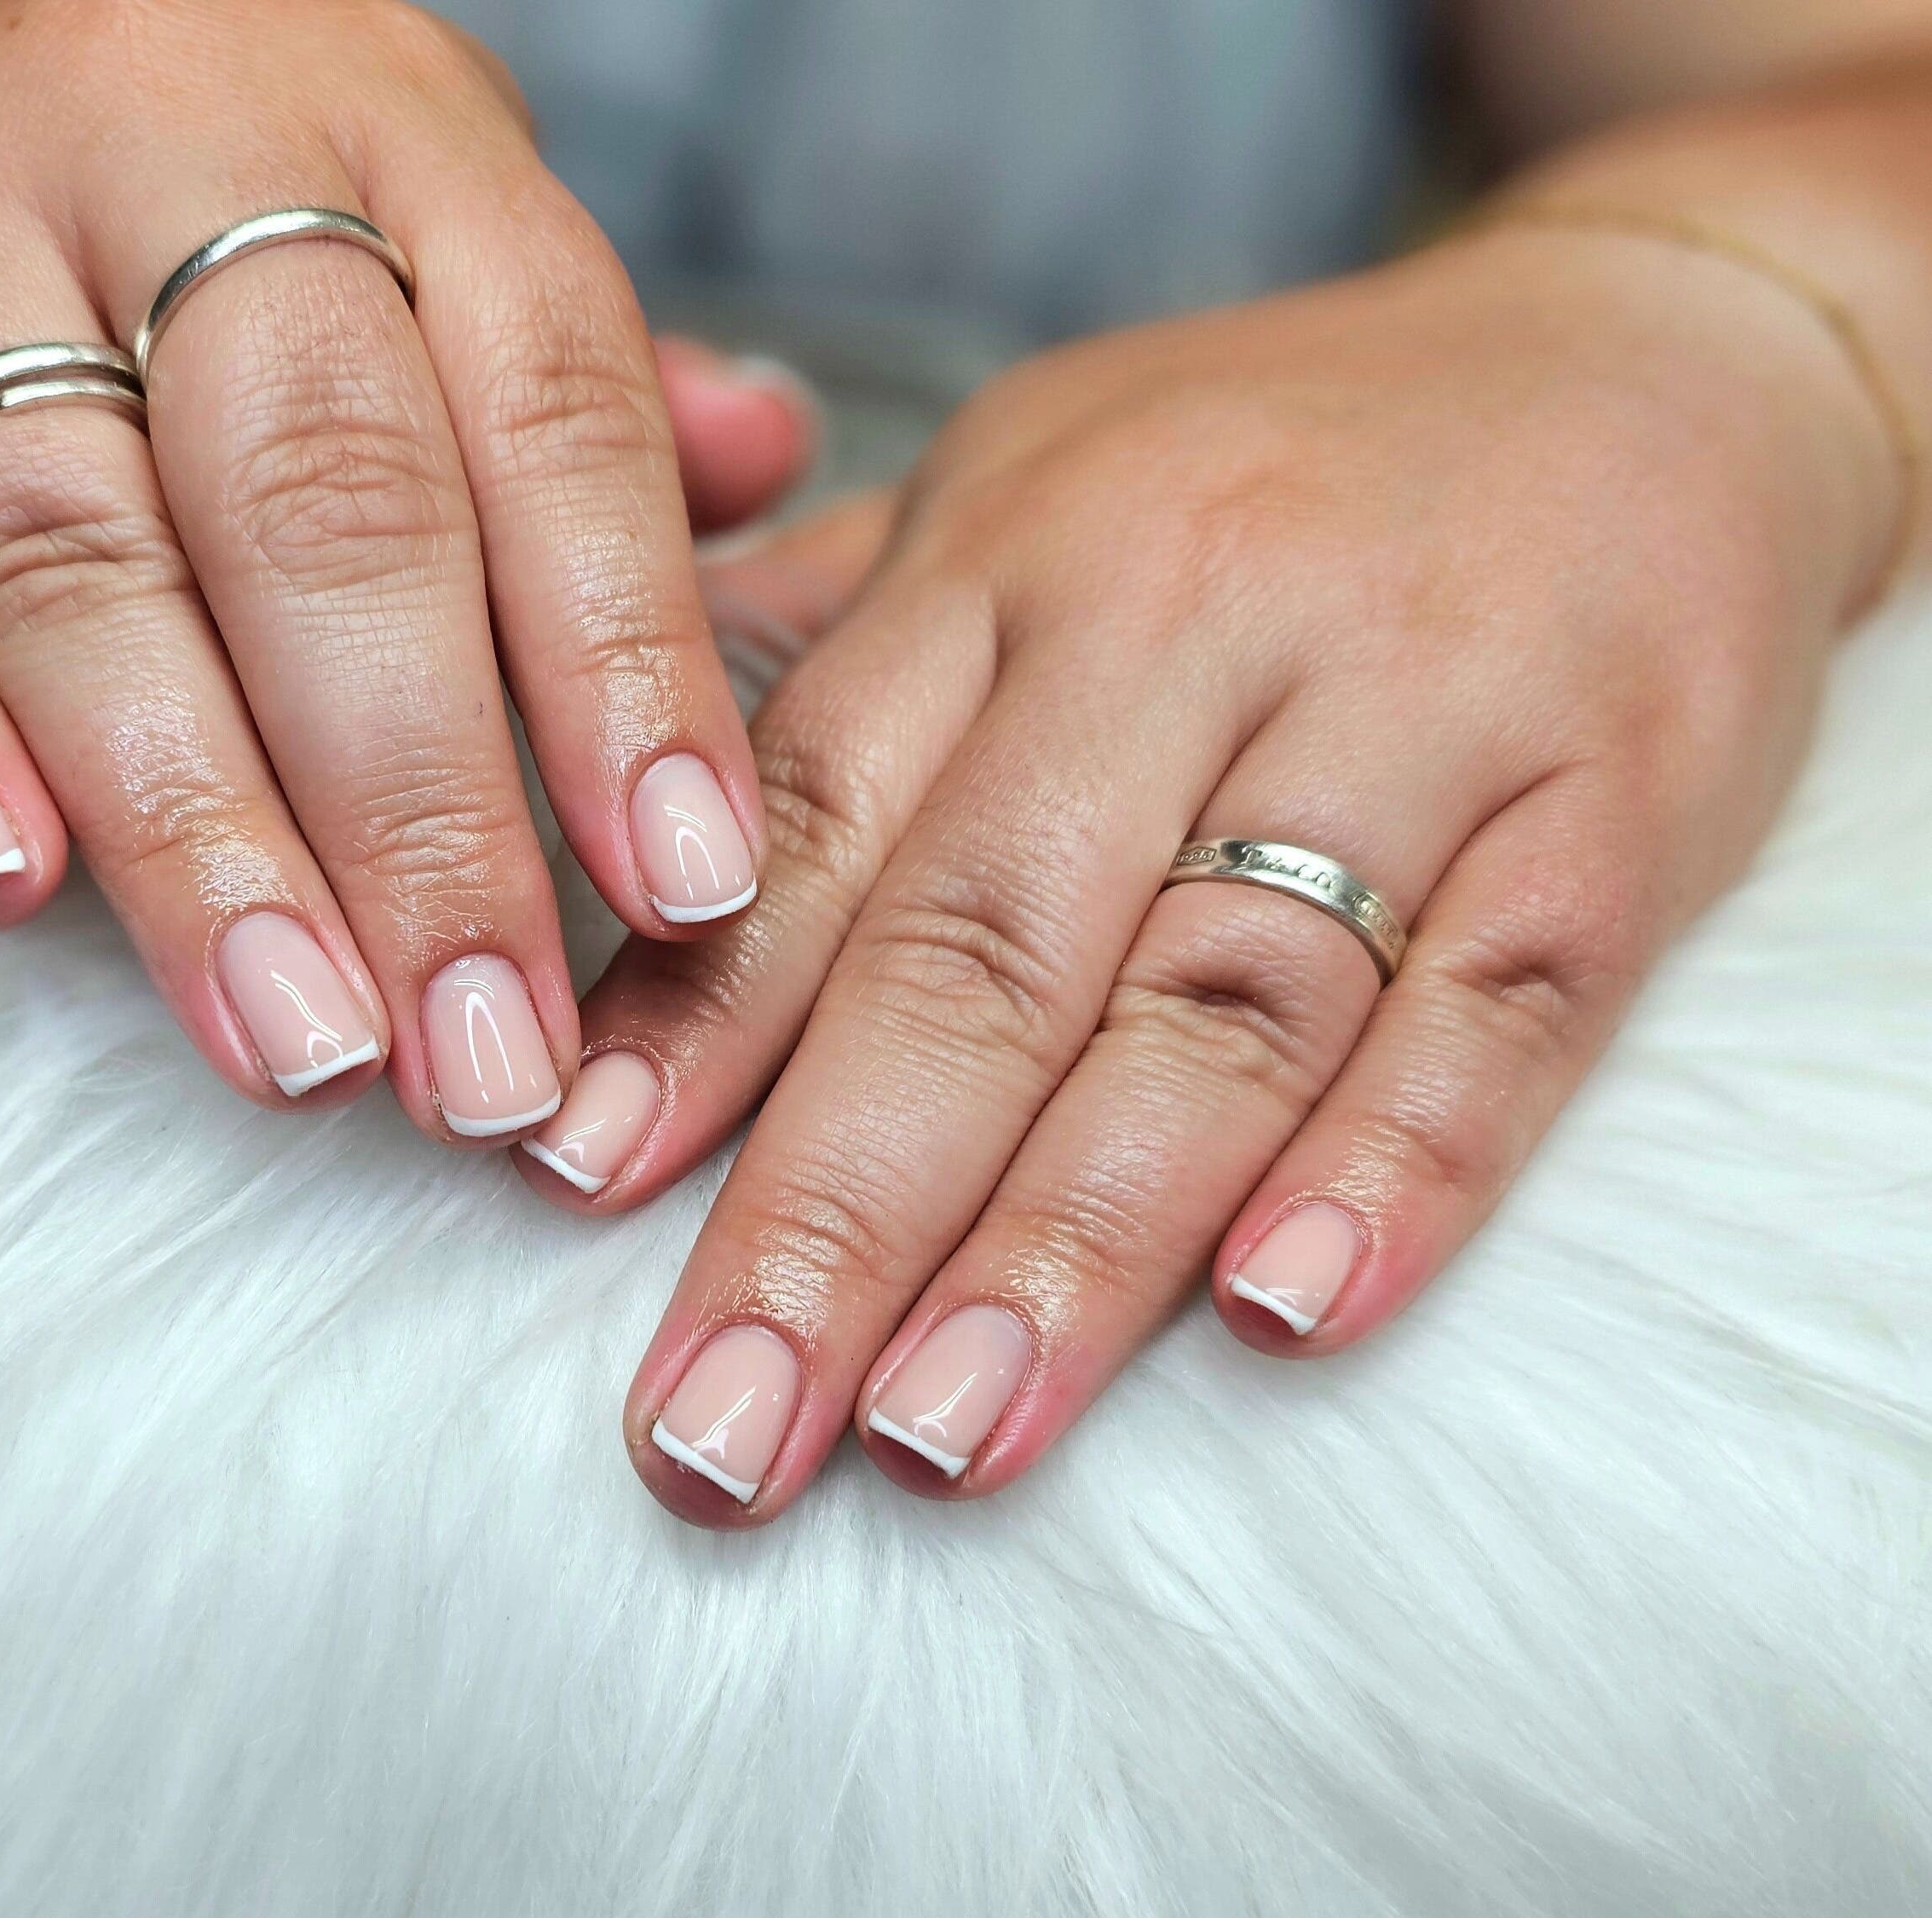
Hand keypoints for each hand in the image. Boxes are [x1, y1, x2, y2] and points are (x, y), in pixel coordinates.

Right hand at [0, 0, 807, 1140]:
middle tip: (483, 1051)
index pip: (544, 402)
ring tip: (298, 1043)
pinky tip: (2, 889)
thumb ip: (585, 383)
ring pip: (72, 552)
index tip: (683, 893)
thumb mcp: (426, 212)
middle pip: (314, 499)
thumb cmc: (215, 196)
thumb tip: (777, 467)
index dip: (623, 659)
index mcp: (390, 133)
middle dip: (415, 804)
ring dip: (193, 826)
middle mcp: (165, 148)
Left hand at [521, 224, 1902, 1521]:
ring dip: (1071, 1237)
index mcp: (1009, 555)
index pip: (816, 812)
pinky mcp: (1621, 793)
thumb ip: (828, 648)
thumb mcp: (1024, 484)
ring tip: (938, 1435)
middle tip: (716, 1429)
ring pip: (1220, 998)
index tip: (564, 1188)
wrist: (1646, 352)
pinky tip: (1282, 1314)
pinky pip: (1504, 998)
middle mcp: (1187, 616)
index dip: (688, 1014)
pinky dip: (1399, 1163)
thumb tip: (584, 800)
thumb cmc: (1273, 467)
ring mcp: (1417, 702)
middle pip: (984, 946)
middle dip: (832, 1208)